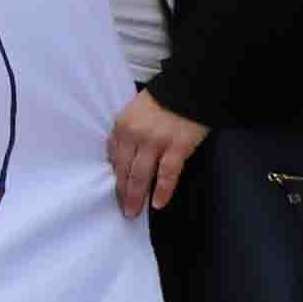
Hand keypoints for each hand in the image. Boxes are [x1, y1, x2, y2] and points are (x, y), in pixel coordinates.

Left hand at [107, 89, 209, 218]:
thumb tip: (120, 160)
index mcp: (122, 126)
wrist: (188, 89)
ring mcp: (156, 142)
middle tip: (124, 211)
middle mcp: (135, 135)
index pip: (114, 157)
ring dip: (137, 196)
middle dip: (122, 193)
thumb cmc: (161, 102)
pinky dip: (162, 190)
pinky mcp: (177, 147)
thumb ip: (126, 135)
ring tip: (134, 212)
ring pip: (141, 175)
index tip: (115, 193)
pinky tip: (158, 203)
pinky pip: (167, 173)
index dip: (115, 178)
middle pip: (124, 170)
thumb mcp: (134, 114)